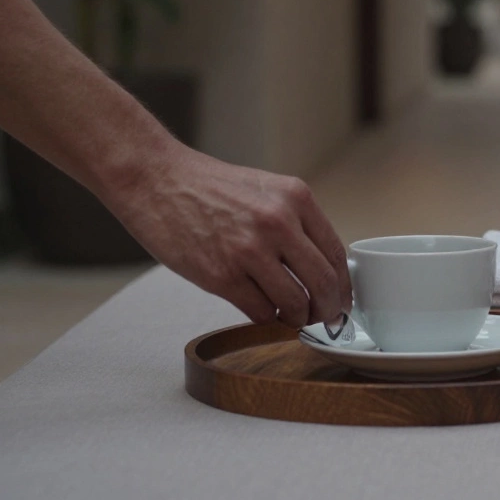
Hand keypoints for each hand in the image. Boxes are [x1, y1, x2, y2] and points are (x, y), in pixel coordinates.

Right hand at [103, 145, 351, 327]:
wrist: (155, 179)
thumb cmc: (209, 187)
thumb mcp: (267, 189)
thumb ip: (296, 221)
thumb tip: (321, 266)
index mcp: (296, 198)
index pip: (335, 253)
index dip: (343, 286)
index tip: (342, 301)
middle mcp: (278, 222)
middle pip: (323, 283)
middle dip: (328, 310)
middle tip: (324, 320)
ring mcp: (249, 250)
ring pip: (295, 303)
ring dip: (297, 318)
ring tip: (290, 316)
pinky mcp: (221, 275)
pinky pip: (261, 311)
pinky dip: (266, 318)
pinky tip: (262, 310)